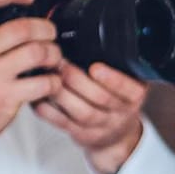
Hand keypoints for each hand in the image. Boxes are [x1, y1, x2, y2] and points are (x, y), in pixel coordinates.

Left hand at [32, 61, 148, 173]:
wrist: (116, 133)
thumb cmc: (117, 98)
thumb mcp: (126, 79)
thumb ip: (114, 63)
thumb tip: (84, 38)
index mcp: (135, 93)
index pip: (128, 88)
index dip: (112, 78)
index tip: (95, 67)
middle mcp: (122, 112)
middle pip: (102, 98)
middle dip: (78, 80)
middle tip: (61, 63)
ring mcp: (103, 126)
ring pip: (83, 113)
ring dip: (63, 94)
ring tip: (48, 77)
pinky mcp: (83, 135)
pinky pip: (65, 124)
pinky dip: (49, 110)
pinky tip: (39, 98)